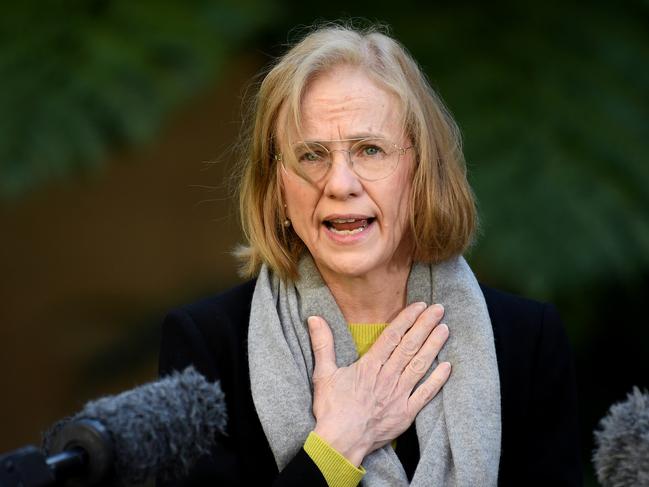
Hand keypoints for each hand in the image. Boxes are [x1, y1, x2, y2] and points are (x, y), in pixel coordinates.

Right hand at [307, 302, 450, 465]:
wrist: (340, 442)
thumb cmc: (331, 409)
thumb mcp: (323, 373)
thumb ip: (322, 344)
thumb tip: (314, 318)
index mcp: (369, 366)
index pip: (392, 336)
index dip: (407, 319)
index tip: (419, 305)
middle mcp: (387, 377)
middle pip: (410, 346)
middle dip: (425, 325)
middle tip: (439, 309)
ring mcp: (399, 395)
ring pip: (420, 365)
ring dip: (434, 345)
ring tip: (445, 328)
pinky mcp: (406, 413)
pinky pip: (426, 393)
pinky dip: (438, 380)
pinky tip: (448, 366)